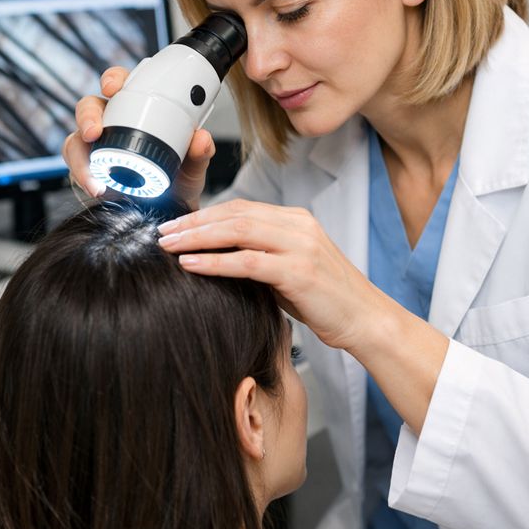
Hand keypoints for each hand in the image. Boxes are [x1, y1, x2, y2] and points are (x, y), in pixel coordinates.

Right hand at [62, 66, 214, 207]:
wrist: (173, 211)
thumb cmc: (180, 179)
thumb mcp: (194, 166)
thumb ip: (199, 153)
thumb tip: (201, 139)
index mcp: (138, 110)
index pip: (121, 84)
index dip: (113, 79)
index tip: (113, 87)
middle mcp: (113, 123)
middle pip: (89, 107)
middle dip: (87, 116)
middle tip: (93, 132)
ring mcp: (97, 147)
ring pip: (76, 139)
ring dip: (79, 155)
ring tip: (94, 178)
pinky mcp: (88, 170)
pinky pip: (77, 167)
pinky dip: (82, 177)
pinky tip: (95, 188)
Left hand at [157, 198, 389, 350]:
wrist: (366, 320)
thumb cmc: (326, 300)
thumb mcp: (290, 270)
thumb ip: (260, 257)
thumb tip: (217, 257)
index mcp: (296, 220)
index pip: (240, 208)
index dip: (204, 214)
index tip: (175, 225)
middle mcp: (298, 225)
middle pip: (234, 214)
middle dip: (194, 222)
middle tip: (162, 232)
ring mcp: (301, 246)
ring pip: (237, 232)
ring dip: (197, 237)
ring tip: (169, 246)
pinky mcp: (300, 271)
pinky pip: (248, 262)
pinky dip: (215, 262)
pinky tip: (191, 265)